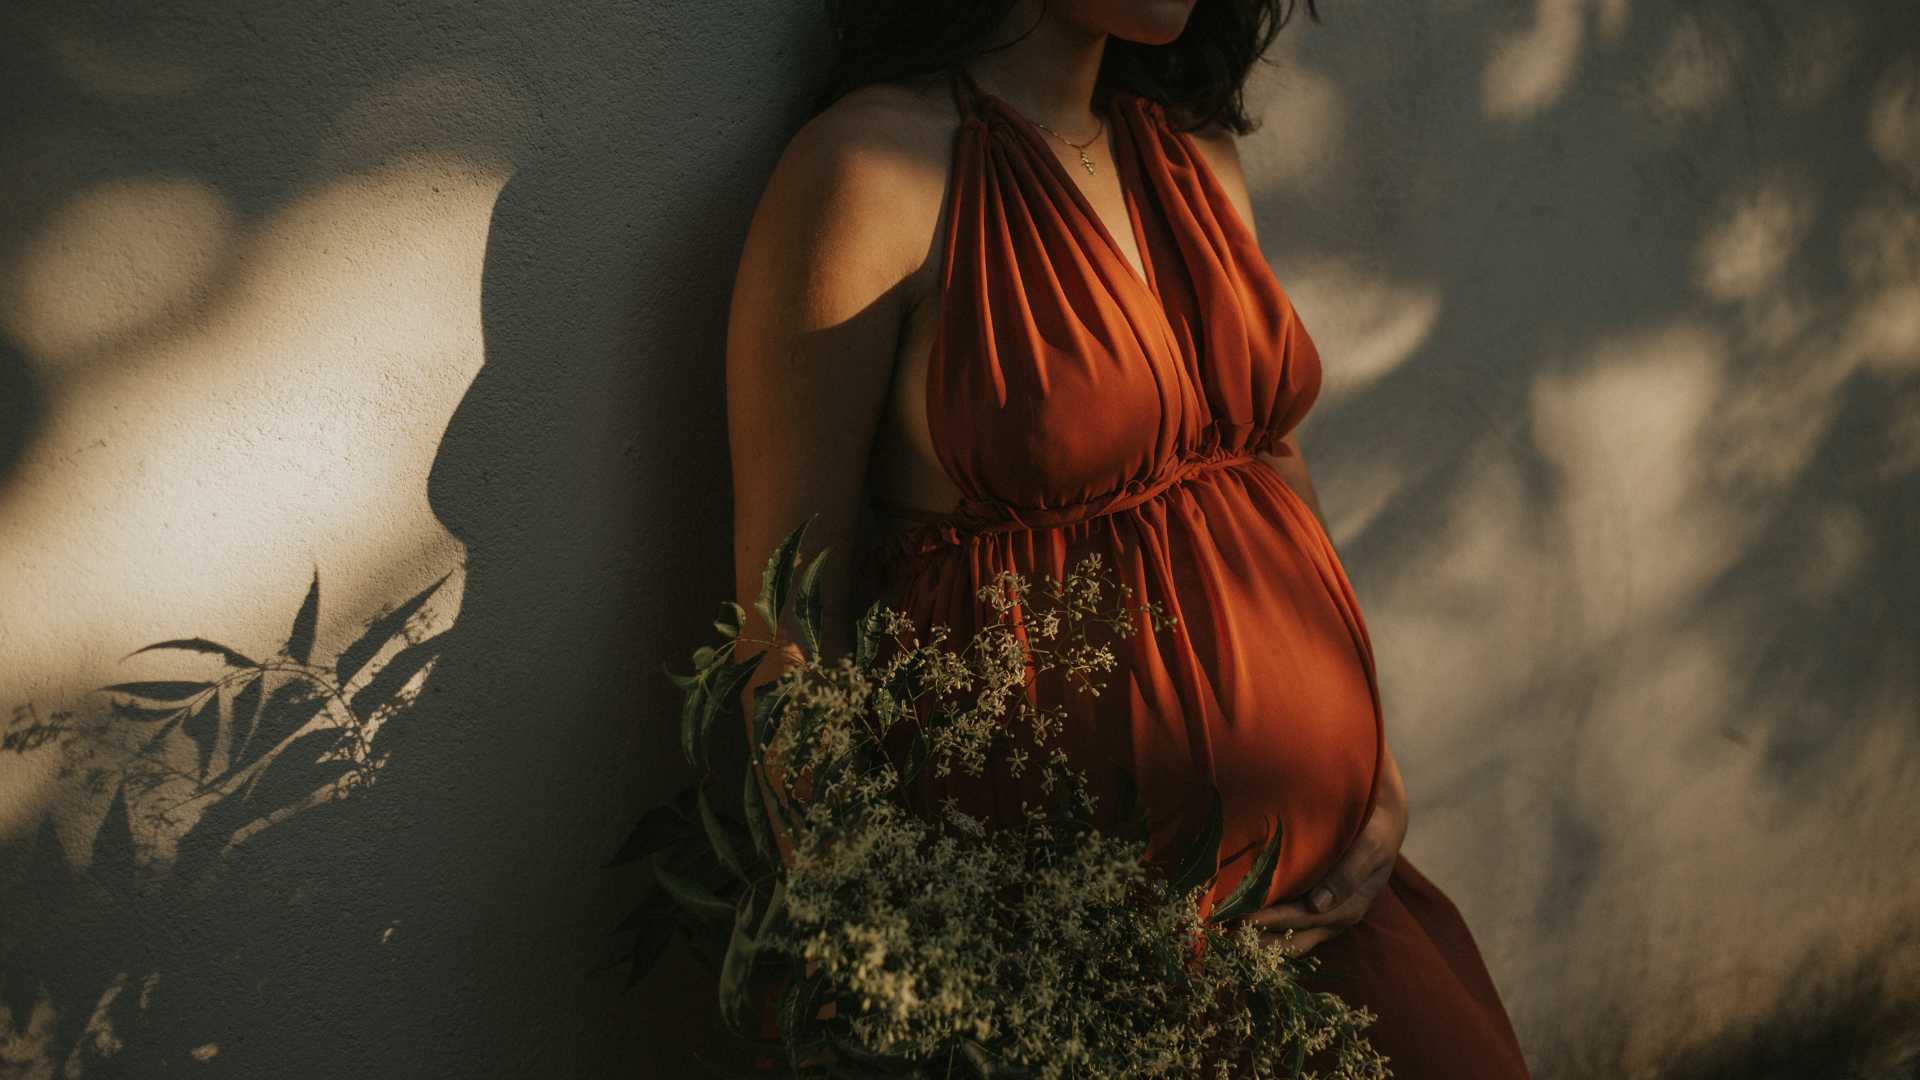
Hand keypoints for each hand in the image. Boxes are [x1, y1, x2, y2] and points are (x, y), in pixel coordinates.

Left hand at [1244, 742, 1408, 956]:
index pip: (1303, 919)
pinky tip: (1237, 923)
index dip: (1272, 921)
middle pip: (1292, 940)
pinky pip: (1286, 927)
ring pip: (1287, 939)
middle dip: (1259, 942)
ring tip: (1224, 937)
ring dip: (1258, 940)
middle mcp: (1332, 919)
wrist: (1380, 821)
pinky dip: (1263, 928)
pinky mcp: (1311, 908)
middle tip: (1223, 937)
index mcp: (1348, 908)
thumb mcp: (1371, 847)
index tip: (1242, 919)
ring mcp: (1321, 917)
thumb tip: (1318, 905)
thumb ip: (1348, 874)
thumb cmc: (1375, 831)